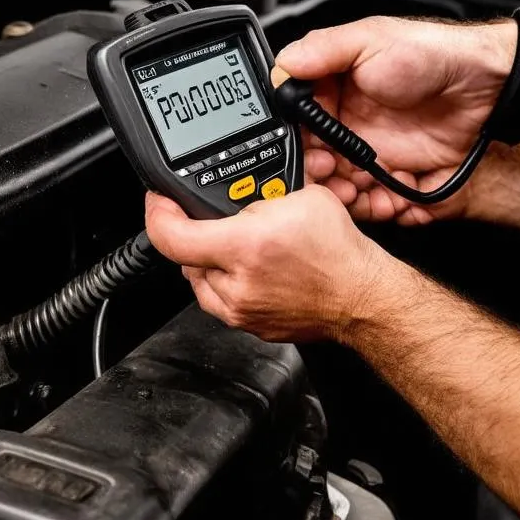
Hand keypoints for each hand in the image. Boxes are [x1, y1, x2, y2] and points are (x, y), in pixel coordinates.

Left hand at [144, 187, 393, 342]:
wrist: (361, 296)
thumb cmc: (339, 252)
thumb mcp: (301, 197)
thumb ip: (259, 194)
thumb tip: (239, 193)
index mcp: (244, 247)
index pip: (170, 236)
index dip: (158, 213)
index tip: (159, 202)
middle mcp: (236, 284)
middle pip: (185, 257)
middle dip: (196, 234)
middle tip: (219, 222)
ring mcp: (241, 311)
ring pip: (200, 281)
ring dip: (210, 261)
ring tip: (238, 246)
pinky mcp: (250, 326)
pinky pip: (222, 301)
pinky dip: (228, 283)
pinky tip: (252, 270)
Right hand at [274, 16, 516, 223]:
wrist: (487, 86)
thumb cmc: (433, 54)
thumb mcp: (370, 39)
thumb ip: (321, 50)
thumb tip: (281, 65)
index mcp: (334, 94)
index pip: (297, 128)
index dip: (296, 145)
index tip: (305, 152)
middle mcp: (350, 128)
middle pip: (316, 166)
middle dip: (318, 177)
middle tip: (331, 173)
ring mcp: (374, 156)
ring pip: (343, 191)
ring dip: (345, 198)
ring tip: (356, 191)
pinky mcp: (400, 179)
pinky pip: (379, 205)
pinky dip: (379, 210)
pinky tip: (388, 200)